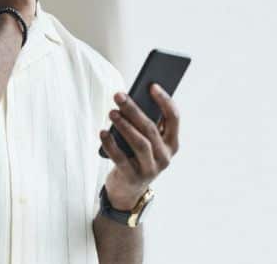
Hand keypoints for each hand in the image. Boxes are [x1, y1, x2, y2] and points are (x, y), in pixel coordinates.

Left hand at [99, 83, 179, 209]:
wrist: (128, 190)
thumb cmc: (136, 156)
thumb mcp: (145, 141)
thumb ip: (144, 124)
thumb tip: (131, 99)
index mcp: (172, 144)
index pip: (174, 119)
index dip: (164, 101)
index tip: (152, 85)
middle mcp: (165, 157)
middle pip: (151, 129)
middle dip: (134, 110)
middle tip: (118, 95)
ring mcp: (150, 169)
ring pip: (140, 143)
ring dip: (124, 125)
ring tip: (111, 112)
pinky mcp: (133, 177)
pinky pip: (121, 158)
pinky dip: (111, 144)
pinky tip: (102, 132)